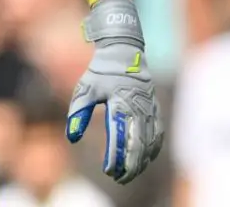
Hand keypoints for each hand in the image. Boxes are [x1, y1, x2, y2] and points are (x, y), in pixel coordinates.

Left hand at [66, 0, 163, 184]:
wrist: (124, 51)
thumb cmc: (101, 71)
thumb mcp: (85, 89)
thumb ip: (78, 113)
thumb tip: (71, 138)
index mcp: (121, 104)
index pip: (120, 138)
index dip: (115, 157)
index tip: (107, 170)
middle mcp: (139, 109)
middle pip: (138, 146)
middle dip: (130, 166)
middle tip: (119, 178)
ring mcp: (150, 110)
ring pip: (151, 143)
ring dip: (141, 161)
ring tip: (129, 173)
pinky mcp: (155, 110)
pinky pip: (158, 135)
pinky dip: (152, 150)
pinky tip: (145, 159)